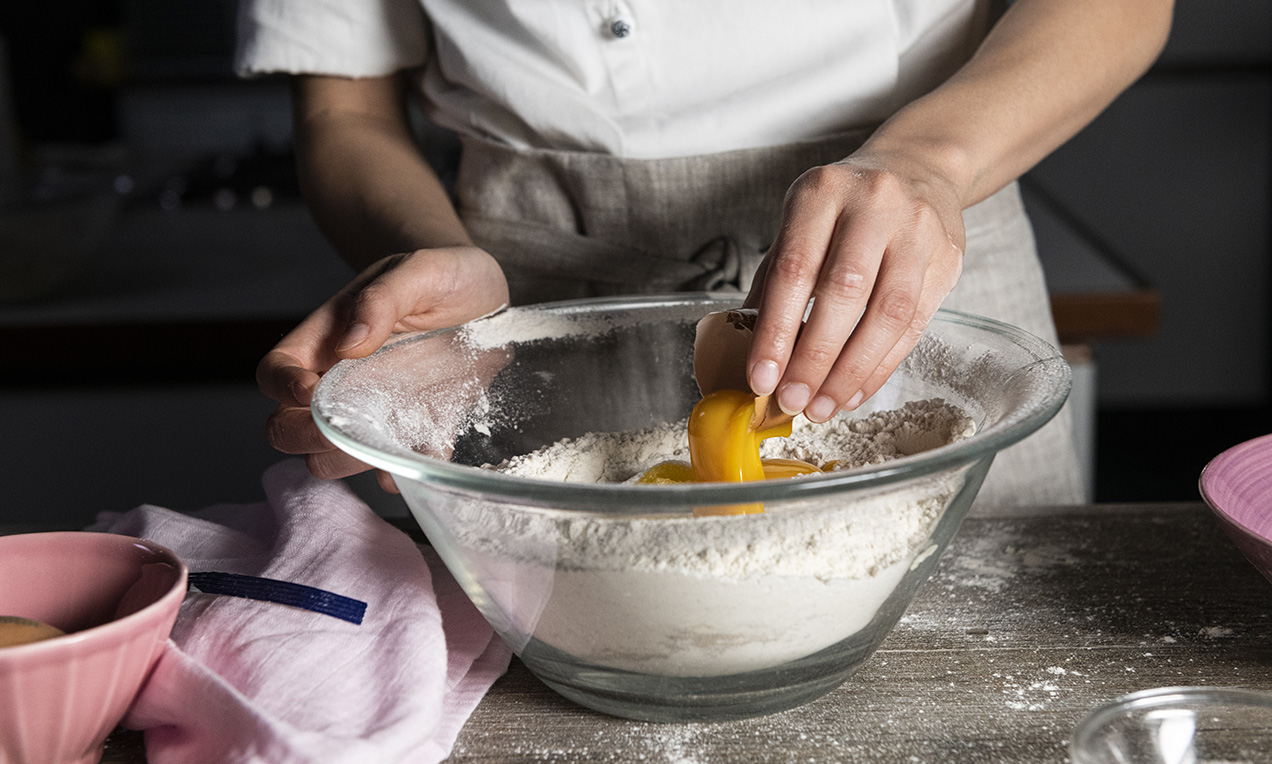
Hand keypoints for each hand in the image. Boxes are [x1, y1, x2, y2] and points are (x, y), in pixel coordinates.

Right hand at [256, 245, 509, 489]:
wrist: (490, 298)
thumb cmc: (445, 274)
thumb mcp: (421, 270)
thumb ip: (383, 298)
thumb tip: (350, 343)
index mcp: (329, 337)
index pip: (275, 369)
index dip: (281, 387)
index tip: (311, 393)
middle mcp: (343, 381)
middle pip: (288, 427)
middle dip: (306, 438)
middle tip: (346, 429)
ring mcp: (378, 410)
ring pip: (333, 458)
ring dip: (350, 462)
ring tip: (386, 443)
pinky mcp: (420, 428)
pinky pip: (398, 465)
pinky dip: (404, 472)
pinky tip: (423, 457)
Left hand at [743, 150, 965, 422]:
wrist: (917, 167)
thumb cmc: (844, 207)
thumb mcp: (800, 223)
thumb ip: (775, 280)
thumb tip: (748, 352)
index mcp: (822, 192)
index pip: (795, 269)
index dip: (776, 331)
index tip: (761, 378)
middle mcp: (874, 204)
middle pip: (844, 292)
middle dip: (815, 357)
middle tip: (792, 401)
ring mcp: (917, 229)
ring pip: (887, 313)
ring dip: (851, 371)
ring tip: (823, 407)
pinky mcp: (947, 257)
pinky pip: (915, 324)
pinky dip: (881, 366)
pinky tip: (855, 391)